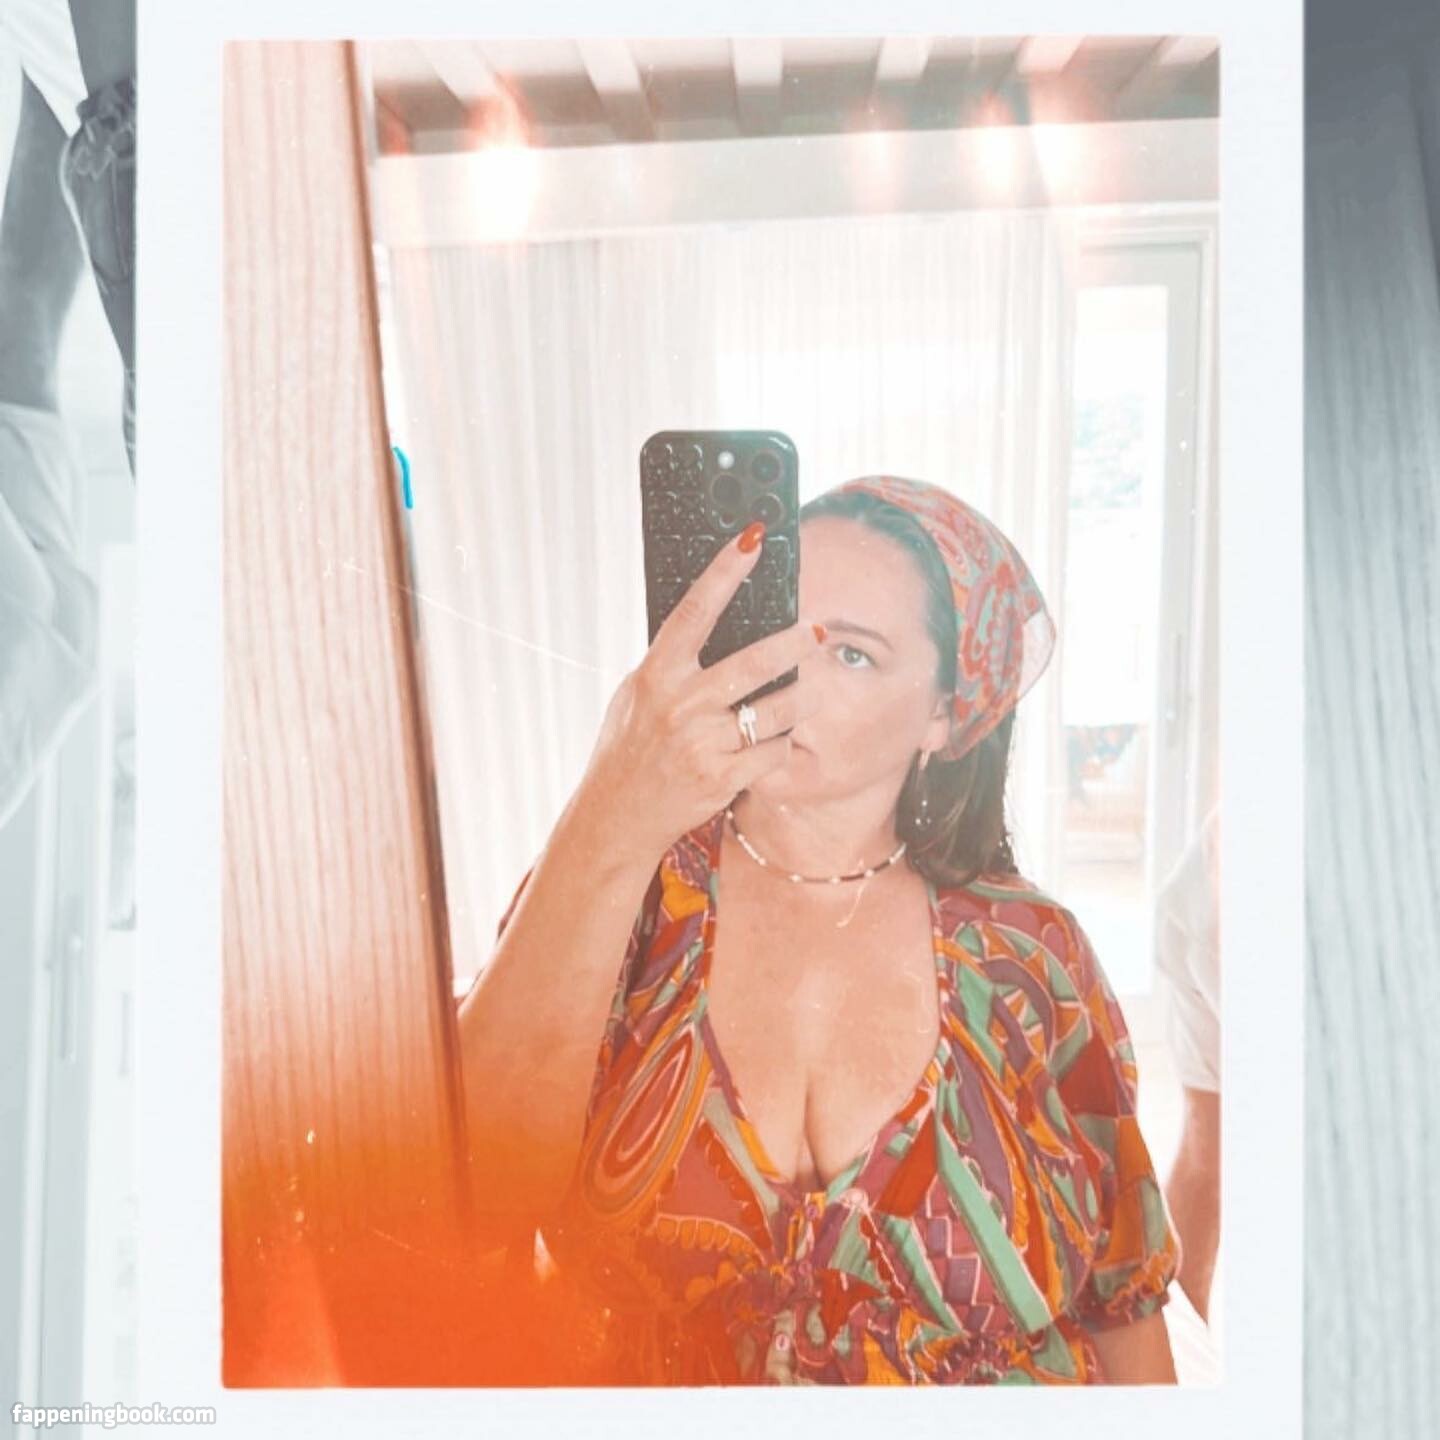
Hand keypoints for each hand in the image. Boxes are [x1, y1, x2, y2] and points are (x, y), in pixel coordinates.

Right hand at [577, 521, 824, 856]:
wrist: (616, 814)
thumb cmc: (628, 748)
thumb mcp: (635, 696)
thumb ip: (670, 665)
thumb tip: (707, 622)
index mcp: (656, 674)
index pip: (695, 611)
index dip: (724, 572)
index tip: (751, 540)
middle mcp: (679, 705)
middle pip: (753, 662)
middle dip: (794, 645)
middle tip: (817, 633)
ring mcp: (702, 743)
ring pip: (775, 710)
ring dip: (801, 698)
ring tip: (807, 691)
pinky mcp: (720, 778)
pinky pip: (773, 752)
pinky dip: (782, 744)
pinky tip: (778, 740)